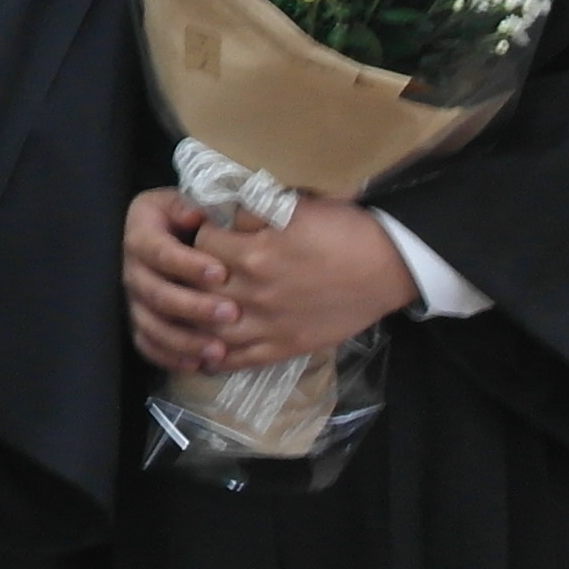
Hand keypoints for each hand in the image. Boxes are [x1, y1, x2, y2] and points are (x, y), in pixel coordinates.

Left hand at [126, 186, 417, 373]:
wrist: (388, 266)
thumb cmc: (344, 231)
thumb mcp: (295, 209)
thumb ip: (255, 212)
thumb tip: (225, 213)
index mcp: (256, 254)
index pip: (202, 246)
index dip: (199, 239)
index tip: (204, 235)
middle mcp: (255, 293)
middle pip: (199, 291)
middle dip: (187, 281)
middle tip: (186, 274)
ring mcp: (269, 325)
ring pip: (212, 330)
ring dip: (193, 324)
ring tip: (181, 317)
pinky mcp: (285, 346)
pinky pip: (241, 359)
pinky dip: (217, 359)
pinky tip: (203, 355)